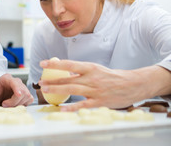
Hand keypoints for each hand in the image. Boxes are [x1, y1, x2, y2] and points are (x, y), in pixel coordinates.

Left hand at [0, 74, 33, 107]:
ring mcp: (23, 87)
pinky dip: (23, 104)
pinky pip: (30, 99)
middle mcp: (17, 82)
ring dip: (18, 104)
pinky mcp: (26, 94)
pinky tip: (15, 105)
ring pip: (27, 96)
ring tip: (9, 105)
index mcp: (7, 79)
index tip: (18, 94)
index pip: (15, 82)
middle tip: (4, 105)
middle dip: (14, 101)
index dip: (17, 88)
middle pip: (22, 91)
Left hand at [38, 59, 170, 110]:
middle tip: (40, 81)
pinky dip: (72, 107)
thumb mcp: (96, 69)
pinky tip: (62, 108)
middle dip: (52, 80)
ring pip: (72, 89)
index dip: (54, 64)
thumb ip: (81, 72)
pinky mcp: (99, 102)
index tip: (42, 63)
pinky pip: (83, 105)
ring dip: (57, 90)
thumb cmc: (112, 76)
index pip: (69, 64)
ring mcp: (95, 90)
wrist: (133, 84)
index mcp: (90, 68)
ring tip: (45, 89)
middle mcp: (91, 78)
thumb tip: (65, 72)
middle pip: (68, 78)